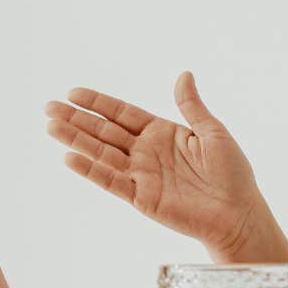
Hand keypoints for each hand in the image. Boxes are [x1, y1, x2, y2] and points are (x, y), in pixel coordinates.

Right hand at [44, 72, 279, 260]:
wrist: (238, 213)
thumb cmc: (232, 173)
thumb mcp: (213, 132)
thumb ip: (191, 106)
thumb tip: (183, 74)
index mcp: (161, 132)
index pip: (122, 114)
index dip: (98, 103)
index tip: (73, 93)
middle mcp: (145, 151)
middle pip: (104, 131)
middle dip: (76, 119)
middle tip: (49, 106)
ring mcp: (141, 174)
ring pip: (101, 153)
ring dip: (76, 140)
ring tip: (50, 126)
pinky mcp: (141, 197)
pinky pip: (111, 181)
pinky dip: (90, 170)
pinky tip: (70, 157)